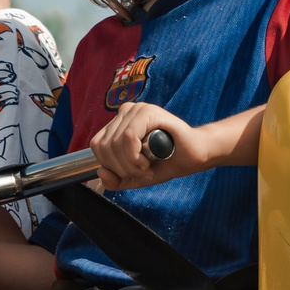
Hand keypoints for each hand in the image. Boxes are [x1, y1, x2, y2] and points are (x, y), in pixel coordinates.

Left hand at [91, 103, 205, 189]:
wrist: (193, 157)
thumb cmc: (164, 163)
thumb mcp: (133, 177)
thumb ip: (114, 180)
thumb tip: (101, 172)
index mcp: (117, 123)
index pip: (97, 146)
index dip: (111, 166)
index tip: (131, 171)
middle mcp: (125, 112)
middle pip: (104, 146)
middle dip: (122, 168)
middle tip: (142, 170)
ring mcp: (137, 109)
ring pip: (116, 142)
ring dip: (131, 164)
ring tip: (147, 165)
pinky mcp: (149, 112)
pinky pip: (128, 136)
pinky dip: (136, 156)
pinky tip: (148, 159)